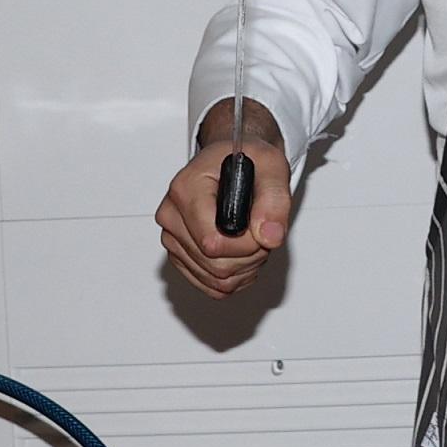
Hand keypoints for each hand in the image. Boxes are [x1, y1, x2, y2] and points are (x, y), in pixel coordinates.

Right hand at [158, 127, 293, 297]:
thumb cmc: (248, 160)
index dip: (247, 243)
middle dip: (251, 255)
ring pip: (216, 279)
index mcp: (186, 188)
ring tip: (253, 236)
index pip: (213, 242)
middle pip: (215, 264)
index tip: (261, 227)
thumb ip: (274, 200)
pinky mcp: (180, 257)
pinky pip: (213, 286)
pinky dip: (236, 276)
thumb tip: (269, 236)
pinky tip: (243, 252)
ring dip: (246, 266)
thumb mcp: (271, 166)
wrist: (235, 160)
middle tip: (261, 229)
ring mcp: (173, 239)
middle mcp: (172, 215)